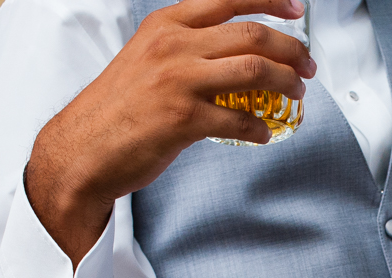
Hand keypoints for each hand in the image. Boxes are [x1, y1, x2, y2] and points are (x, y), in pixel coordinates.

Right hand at [25, 0, 314, 265]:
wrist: (84, 148)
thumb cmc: (117, 108)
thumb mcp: (146, 56)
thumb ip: (186, 46)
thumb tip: (233, 52)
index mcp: (166, 24)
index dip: (271, 0)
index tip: (296, 9)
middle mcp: (174, 45)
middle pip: (253, 35)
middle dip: (292, 50)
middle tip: (307, 67)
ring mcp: (179, 81)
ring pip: (254, 71)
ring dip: (286, 83)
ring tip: (295, 96)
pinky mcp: (184, 120)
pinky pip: (240, 119)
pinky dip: (260, 128)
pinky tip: (264, 133)